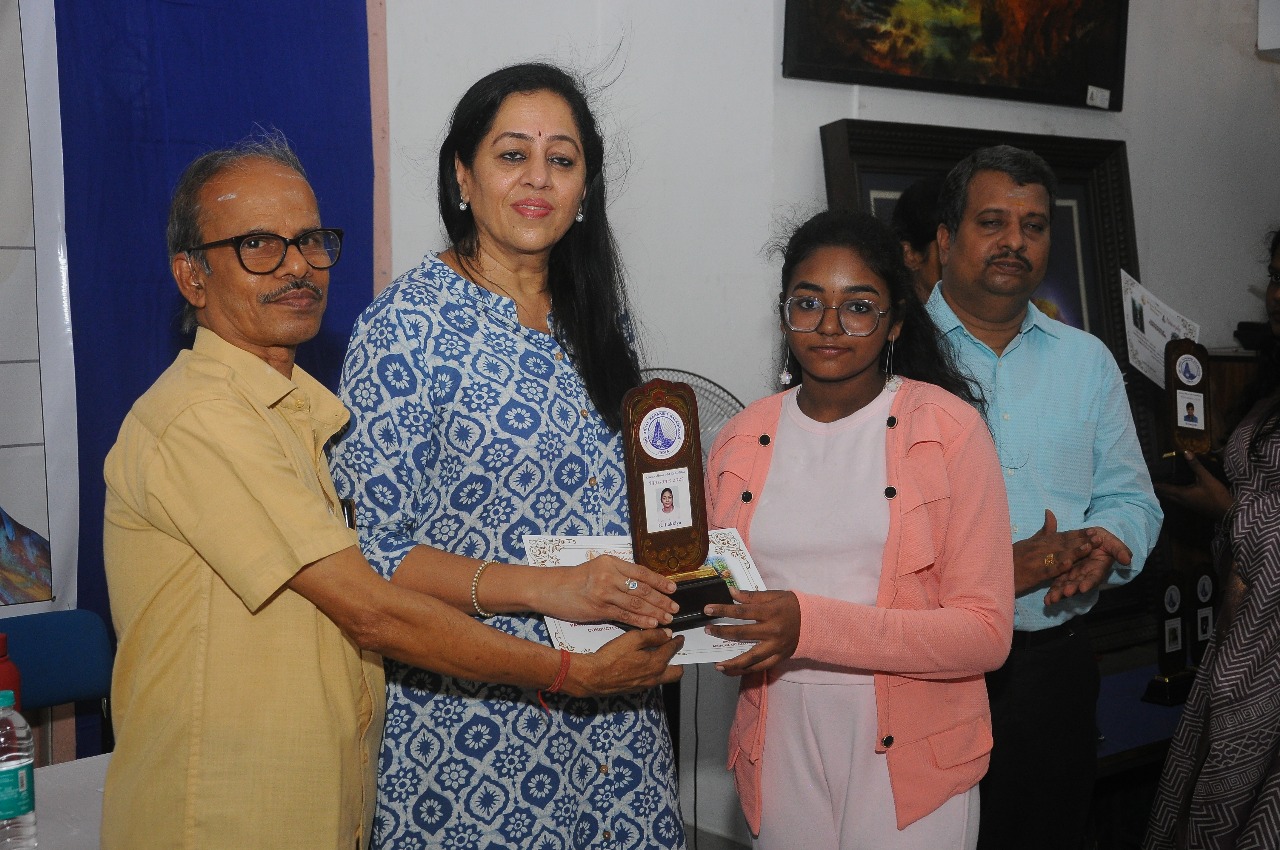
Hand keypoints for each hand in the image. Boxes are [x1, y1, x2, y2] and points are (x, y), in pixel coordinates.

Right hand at [539, 554, 678, 628]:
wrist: (551, 588)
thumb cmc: (575, 580)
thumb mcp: (598, 568)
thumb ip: (618, 574)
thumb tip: (642, 585)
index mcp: (611, 562)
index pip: (641, 572)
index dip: (659, 581)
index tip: (673, 589)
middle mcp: (609, 575)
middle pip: (642, 588)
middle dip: (661, 599)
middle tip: (674, 607)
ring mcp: (604, 592)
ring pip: (636, 602)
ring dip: (654, 612)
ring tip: (667, 618)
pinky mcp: (599, 608)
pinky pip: (625, 615)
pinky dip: (640, 620)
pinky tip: (651, 624)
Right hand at [564, 628, 683, 695]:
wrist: (594, 677)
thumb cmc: (612, 656)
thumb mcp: (632, 639)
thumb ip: (652, 636)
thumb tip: (667, 633)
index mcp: (656, 663)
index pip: (673, 650)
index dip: (678, 641)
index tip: (679, 637)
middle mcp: (655, 677)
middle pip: (677, 672)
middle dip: (679, 661)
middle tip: (674, 651)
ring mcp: (646, 685)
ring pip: (664, 678)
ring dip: (666, 667)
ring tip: (659, 656)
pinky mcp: (636, 689)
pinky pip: (652, 681)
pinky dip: (653, 672)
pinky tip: (644, 664)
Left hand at [703, 588, 800, 676]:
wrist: (815, 623)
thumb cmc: (793, 606)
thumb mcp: (775, 595)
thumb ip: (752, 595)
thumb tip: (731, 592)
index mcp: (770, 612)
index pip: (741, 611)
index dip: (722, 610)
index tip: (707, 609)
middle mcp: (772, 631)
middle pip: (742, 634)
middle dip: (722, 633)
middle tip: (707, 631)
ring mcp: (776, 647)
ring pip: (751, 658)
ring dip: (733, 663)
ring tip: (718, 665)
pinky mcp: (780, 658)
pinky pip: (761, 667)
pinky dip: (746, 671)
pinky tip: (733, 671)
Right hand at [1012, 509, 1094, 593]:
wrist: (993, 570)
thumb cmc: (1010, 557)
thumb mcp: (1027, 542)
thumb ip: (1042, 531)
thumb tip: (1050, 512)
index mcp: (1039, 542)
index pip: (1062, 536)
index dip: (1078, 533)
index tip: (1094, 530)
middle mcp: (1039, 548)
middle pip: (1064, 544)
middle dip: (1082, 540)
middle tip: (1099, 536)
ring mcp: (1036, 560)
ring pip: (1058, 555)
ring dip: (1074, 551)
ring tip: (1089, 547)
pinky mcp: (1032, 573)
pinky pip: (1046, 570)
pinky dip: (1058, 566)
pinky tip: (1069, 564)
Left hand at [1043, 527, 1131, 604]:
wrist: (1090, 538)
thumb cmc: (1104, 541)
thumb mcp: (1113, 543)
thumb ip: (1120, 551)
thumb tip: (1128, 560)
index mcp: (1097, 569)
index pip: (1094, 577)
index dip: (1089, 583)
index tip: (1083, 588)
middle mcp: (1085, 575)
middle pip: (1078, 585)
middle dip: (1071, 590)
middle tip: (1065, 594)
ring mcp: (1073, 576)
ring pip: (1066, 586)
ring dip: (1059, 594)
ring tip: (1051, 600)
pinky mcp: (1063, 573)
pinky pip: (1057, 583)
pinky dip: (1052, 591)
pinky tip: (1046, 599)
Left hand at [1154, 451, 1232, 521]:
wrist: (1227, 511)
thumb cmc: (1216, 494)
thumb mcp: (1206, 478)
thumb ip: (1195, 465)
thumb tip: (1186, 452)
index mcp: (1181, 494)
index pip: (1164, 488)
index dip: (1156, 483)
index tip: (1147, 478)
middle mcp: (1181, 500)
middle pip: (1165, 494)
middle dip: (1158, 488)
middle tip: (1151, 480)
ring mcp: (1186, 505)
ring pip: (1171, 498)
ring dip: (1164, 492)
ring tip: (1159, 484)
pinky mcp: (1192, 506)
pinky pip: (1177, 499)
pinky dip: (1172, 494)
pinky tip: (1175, 490)